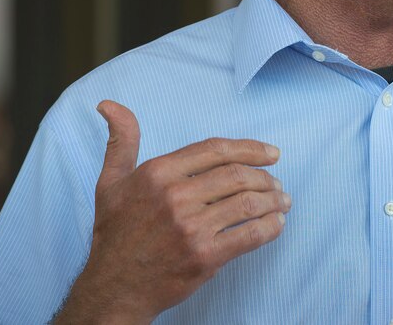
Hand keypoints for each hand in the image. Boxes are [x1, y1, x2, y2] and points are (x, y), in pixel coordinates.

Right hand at [54, 100, 290, 323]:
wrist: (113, 289)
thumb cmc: (115, 234)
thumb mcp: (110, 183)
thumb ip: (121, 142)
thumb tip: (110, 104)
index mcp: (158, 173)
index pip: (217, 149)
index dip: (251, 148)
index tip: (273, 154)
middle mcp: (175, 196)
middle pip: (238, 175)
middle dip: (266, 178)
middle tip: (278, 184)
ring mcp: (191, 227)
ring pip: (249, 203)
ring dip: (274, 201)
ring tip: (283, 202)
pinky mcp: (205, 256)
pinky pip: (251, 235)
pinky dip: (271, 227)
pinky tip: (277, 225)